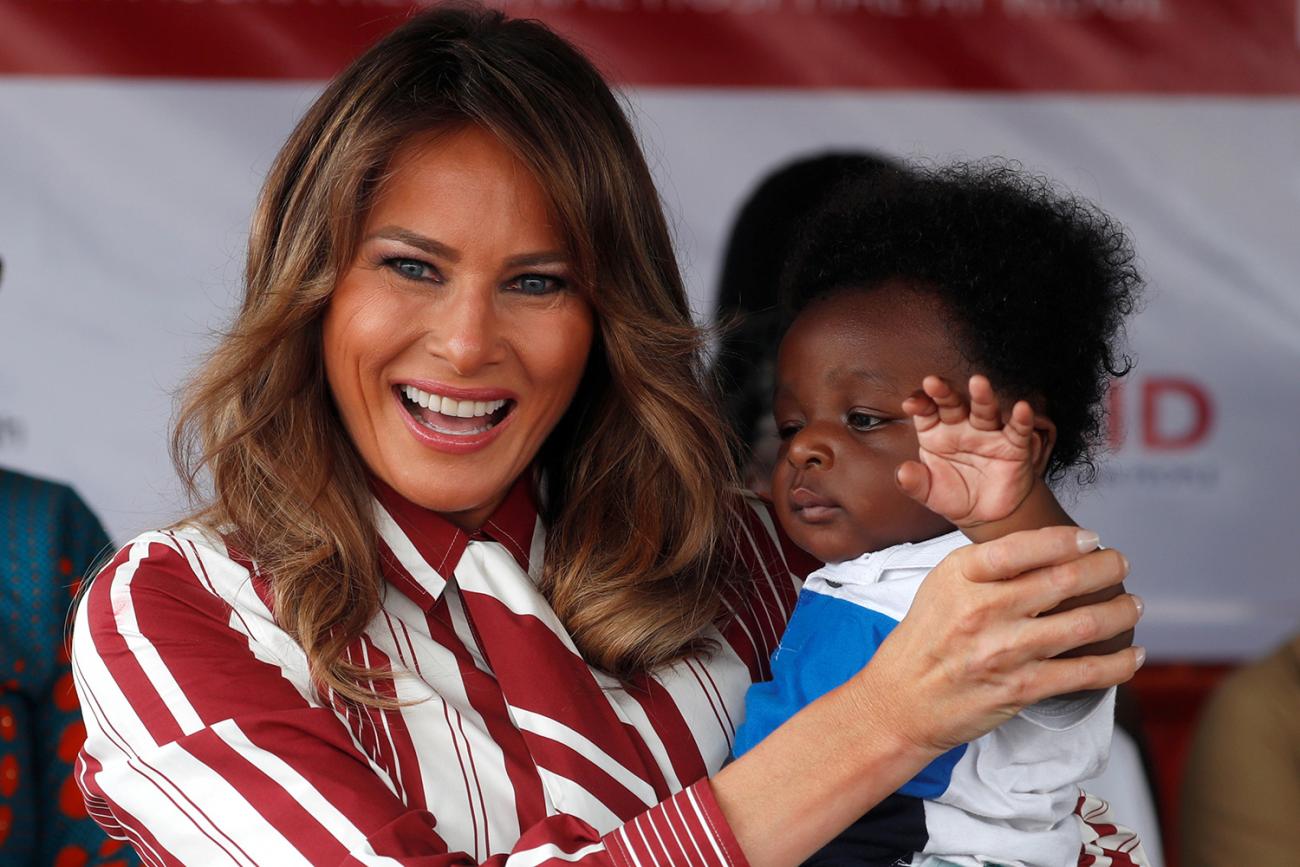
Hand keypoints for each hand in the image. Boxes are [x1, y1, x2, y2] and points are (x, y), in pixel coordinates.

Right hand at [852, 526, 1143, 755]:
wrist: (901, 701)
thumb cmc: (925, 640)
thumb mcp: (942, 586)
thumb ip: (988, 567)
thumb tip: (1049, 547)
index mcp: (961, 575)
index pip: (1024, 545)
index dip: (1068, 539)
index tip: (1090, 538)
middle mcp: (983, 609)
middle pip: (1063, 580)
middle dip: (1105, 568)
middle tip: (1119, 564)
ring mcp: (1004, 651)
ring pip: (1084, 624)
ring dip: (1120, 612)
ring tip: (1132, 605)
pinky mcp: (1022, 688)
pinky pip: (1085, 673)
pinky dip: (1118, 664)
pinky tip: (1132, 656)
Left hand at [897, 374, 1037, 526]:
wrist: (988, 514)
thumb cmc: (954, 496)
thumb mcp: (929, 492)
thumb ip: (913, 482)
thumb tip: (902, 473)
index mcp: (936, 433)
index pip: (926, 412)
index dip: (919, 404)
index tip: (911, 404)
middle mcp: (961, 427)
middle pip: (952, 404)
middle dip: (944, 393)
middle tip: (934, 383)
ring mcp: (988, 433)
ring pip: (984, 410)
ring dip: (982, 397)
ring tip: (978, 383)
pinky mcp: (1013, 445)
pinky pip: (1018, 430)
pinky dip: (1021, 419)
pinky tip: (1022, 408)